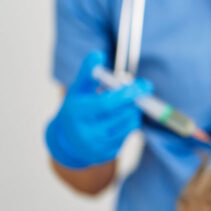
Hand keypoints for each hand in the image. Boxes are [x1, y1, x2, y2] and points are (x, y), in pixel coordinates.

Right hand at [45, 52, 152, 168]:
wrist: (66, 140)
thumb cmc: (77, 108)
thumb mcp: (79, 89)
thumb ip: (88, 72)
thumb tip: (98, 54)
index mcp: (76, 113)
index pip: (107, 104)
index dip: (128, 94)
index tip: (144, 85)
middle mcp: (85, 132)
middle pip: (121, 115)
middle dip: (135, 101)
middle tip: (141, 90)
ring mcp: (95, 146)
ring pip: (128, 126)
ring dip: (134, 112)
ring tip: (128, 104)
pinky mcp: (105, 155)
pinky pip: (127, 137)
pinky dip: (129, 124)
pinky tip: (122, 118)